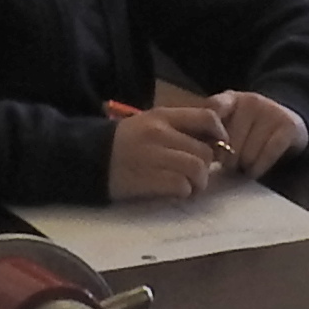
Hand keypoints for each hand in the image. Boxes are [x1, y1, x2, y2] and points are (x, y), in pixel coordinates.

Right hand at [105, 103, 232, 199]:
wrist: (89, 158)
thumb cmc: (124, 142)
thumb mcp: (150, 123)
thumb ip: (179, 128)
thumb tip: (213, 141)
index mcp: (163, 116)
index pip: (207, 117)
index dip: (220, 133)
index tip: (218, 146)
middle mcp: (160, 133)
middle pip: (204, 150)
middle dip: (206, 166)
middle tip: (197, 174)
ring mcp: (153, 156)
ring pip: (197, 169)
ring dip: (198, 182)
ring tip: (188, 186)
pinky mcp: (147, 179)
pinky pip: (181, 186)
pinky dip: (183, 192)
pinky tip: (175, 192)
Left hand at [205, 89, 308, 174]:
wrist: (289, 123)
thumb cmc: (249, 130)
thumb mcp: (228, 124)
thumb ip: (209, 133)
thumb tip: (193, 153)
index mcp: (230, 98)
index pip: (212, 111)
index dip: (209, 138)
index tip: (212, 151)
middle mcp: (251, 100)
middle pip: (230, 143)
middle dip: (228, 160)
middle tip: (231, 163)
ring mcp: (270, 111)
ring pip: (247, 154)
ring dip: (244, 167)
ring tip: (244, 164)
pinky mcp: (288, 126)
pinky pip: (266, 156)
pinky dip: (259, 168)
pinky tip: (256, 169)